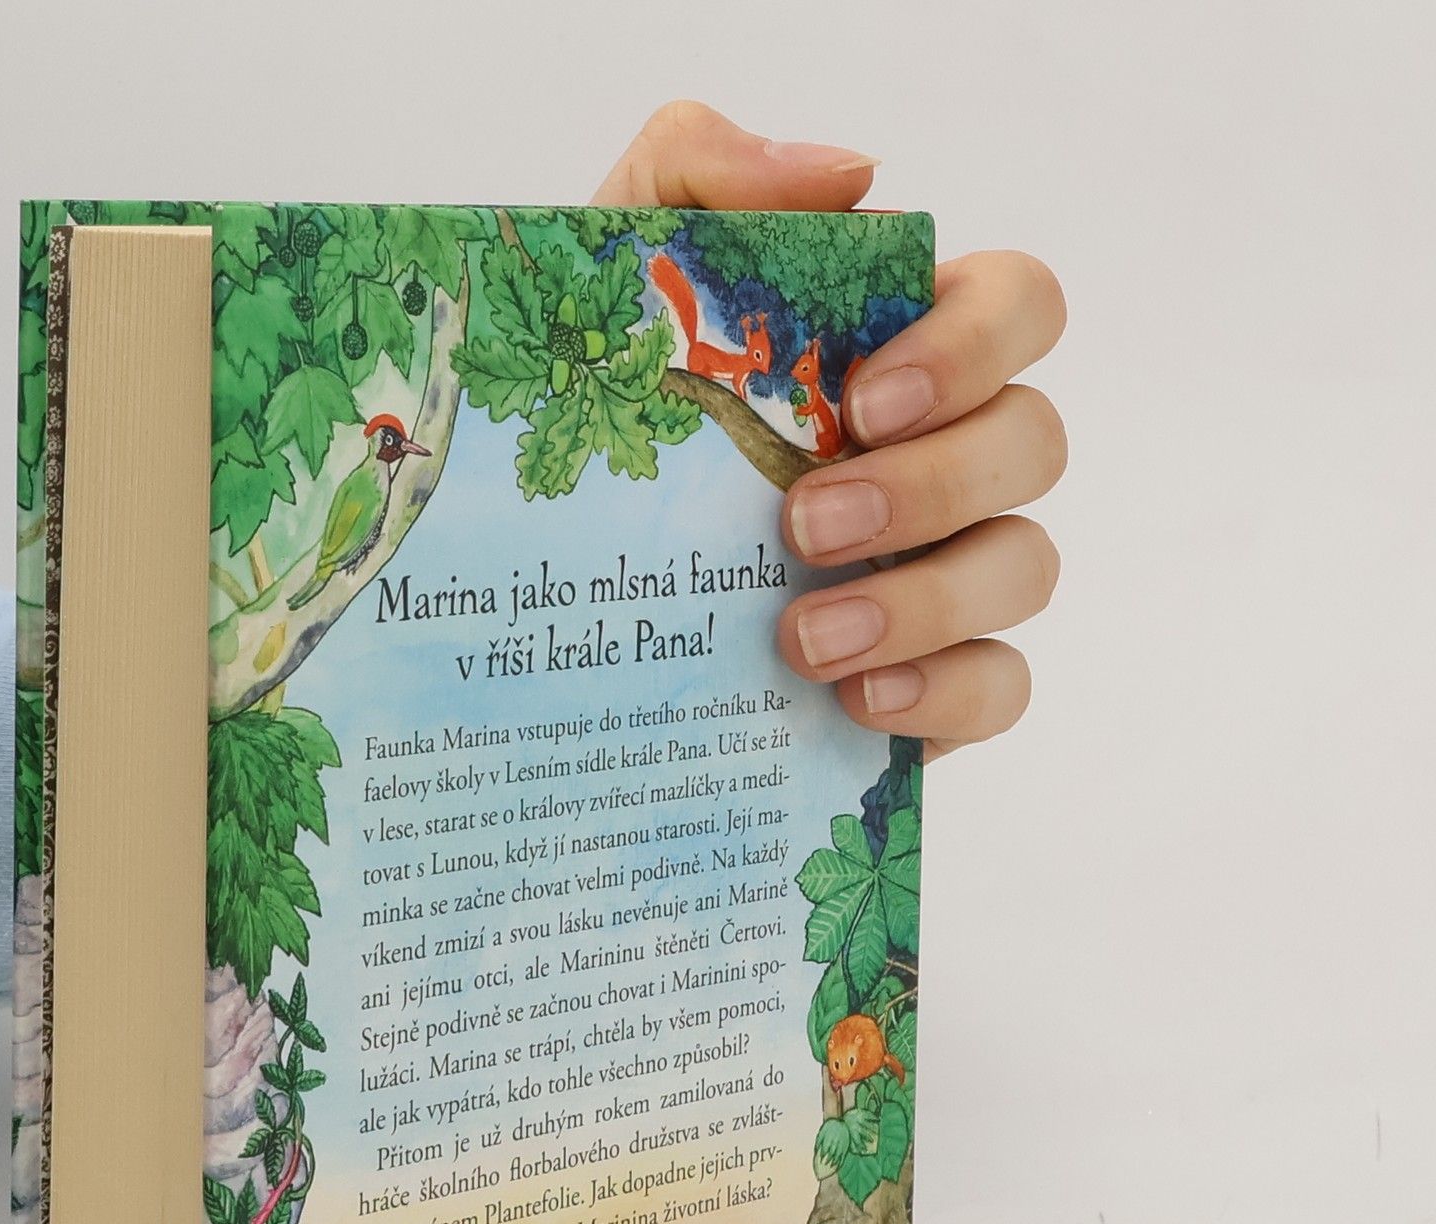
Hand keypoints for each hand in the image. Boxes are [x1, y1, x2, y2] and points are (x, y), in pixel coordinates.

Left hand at [595, 102, 1066, 757]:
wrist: (538, 571)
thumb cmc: (603, 403)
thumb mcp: (609, 266)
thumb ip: (700, 171)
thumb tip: (850, 175)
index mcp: (901, 346)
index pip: (1018, 307)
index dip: (972, 348)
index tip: (863, 401)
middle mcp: (948, 452)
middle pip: (1034, 445)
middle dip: (932, 486)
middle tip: (803, 527)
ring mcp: (950, 568)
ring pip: (1027, 568)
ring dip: (926, 603)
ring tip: (804, 639)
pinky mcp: (932, 677)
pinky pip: (1001, 688)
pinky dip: (946, 695)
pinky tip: (858, 703)